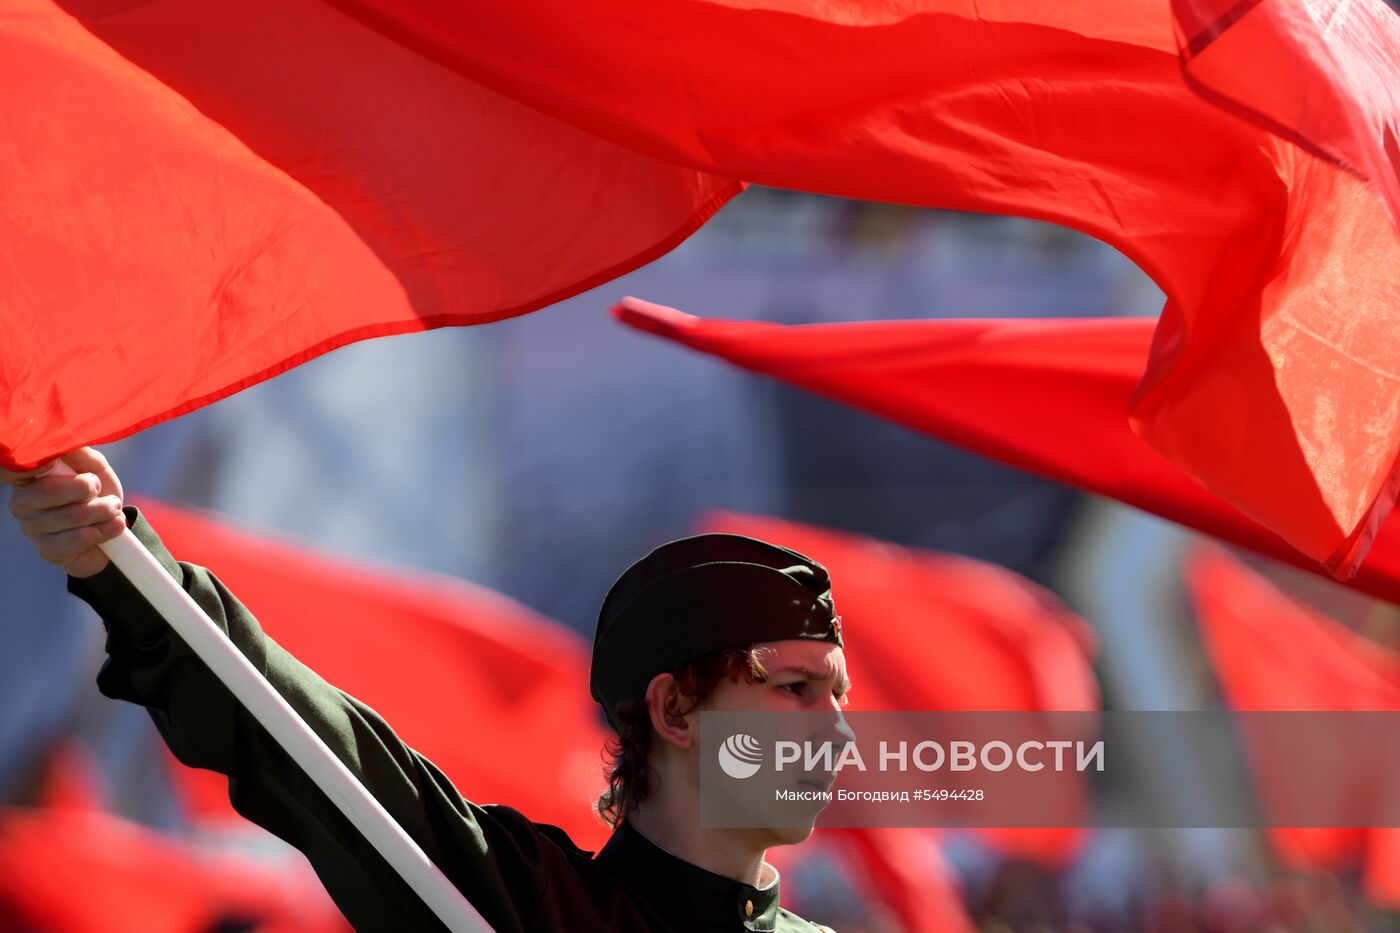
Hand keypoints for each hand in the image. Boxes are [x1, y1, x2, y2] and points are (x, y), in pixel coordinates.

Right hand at [2, 447, 125, 577]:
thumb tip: (70, 439)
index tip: (53, 462)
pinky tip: (114, 525)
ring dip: (102, 510)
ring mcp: (32, 528)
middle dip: (84, 487)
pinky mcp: (48, 550)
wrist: (109, 530)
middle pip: (47, 490)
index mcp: (27, 477)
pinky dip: (104, 530)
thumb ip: (81, 453)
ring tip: (113, 507)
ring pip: (70, 516)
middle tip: (100, 487)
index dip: (33, 464)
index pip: (13, 469)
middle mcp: (22, 502)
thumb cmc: (95, 494)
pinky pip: (79, 538)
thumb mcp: (93, 468)